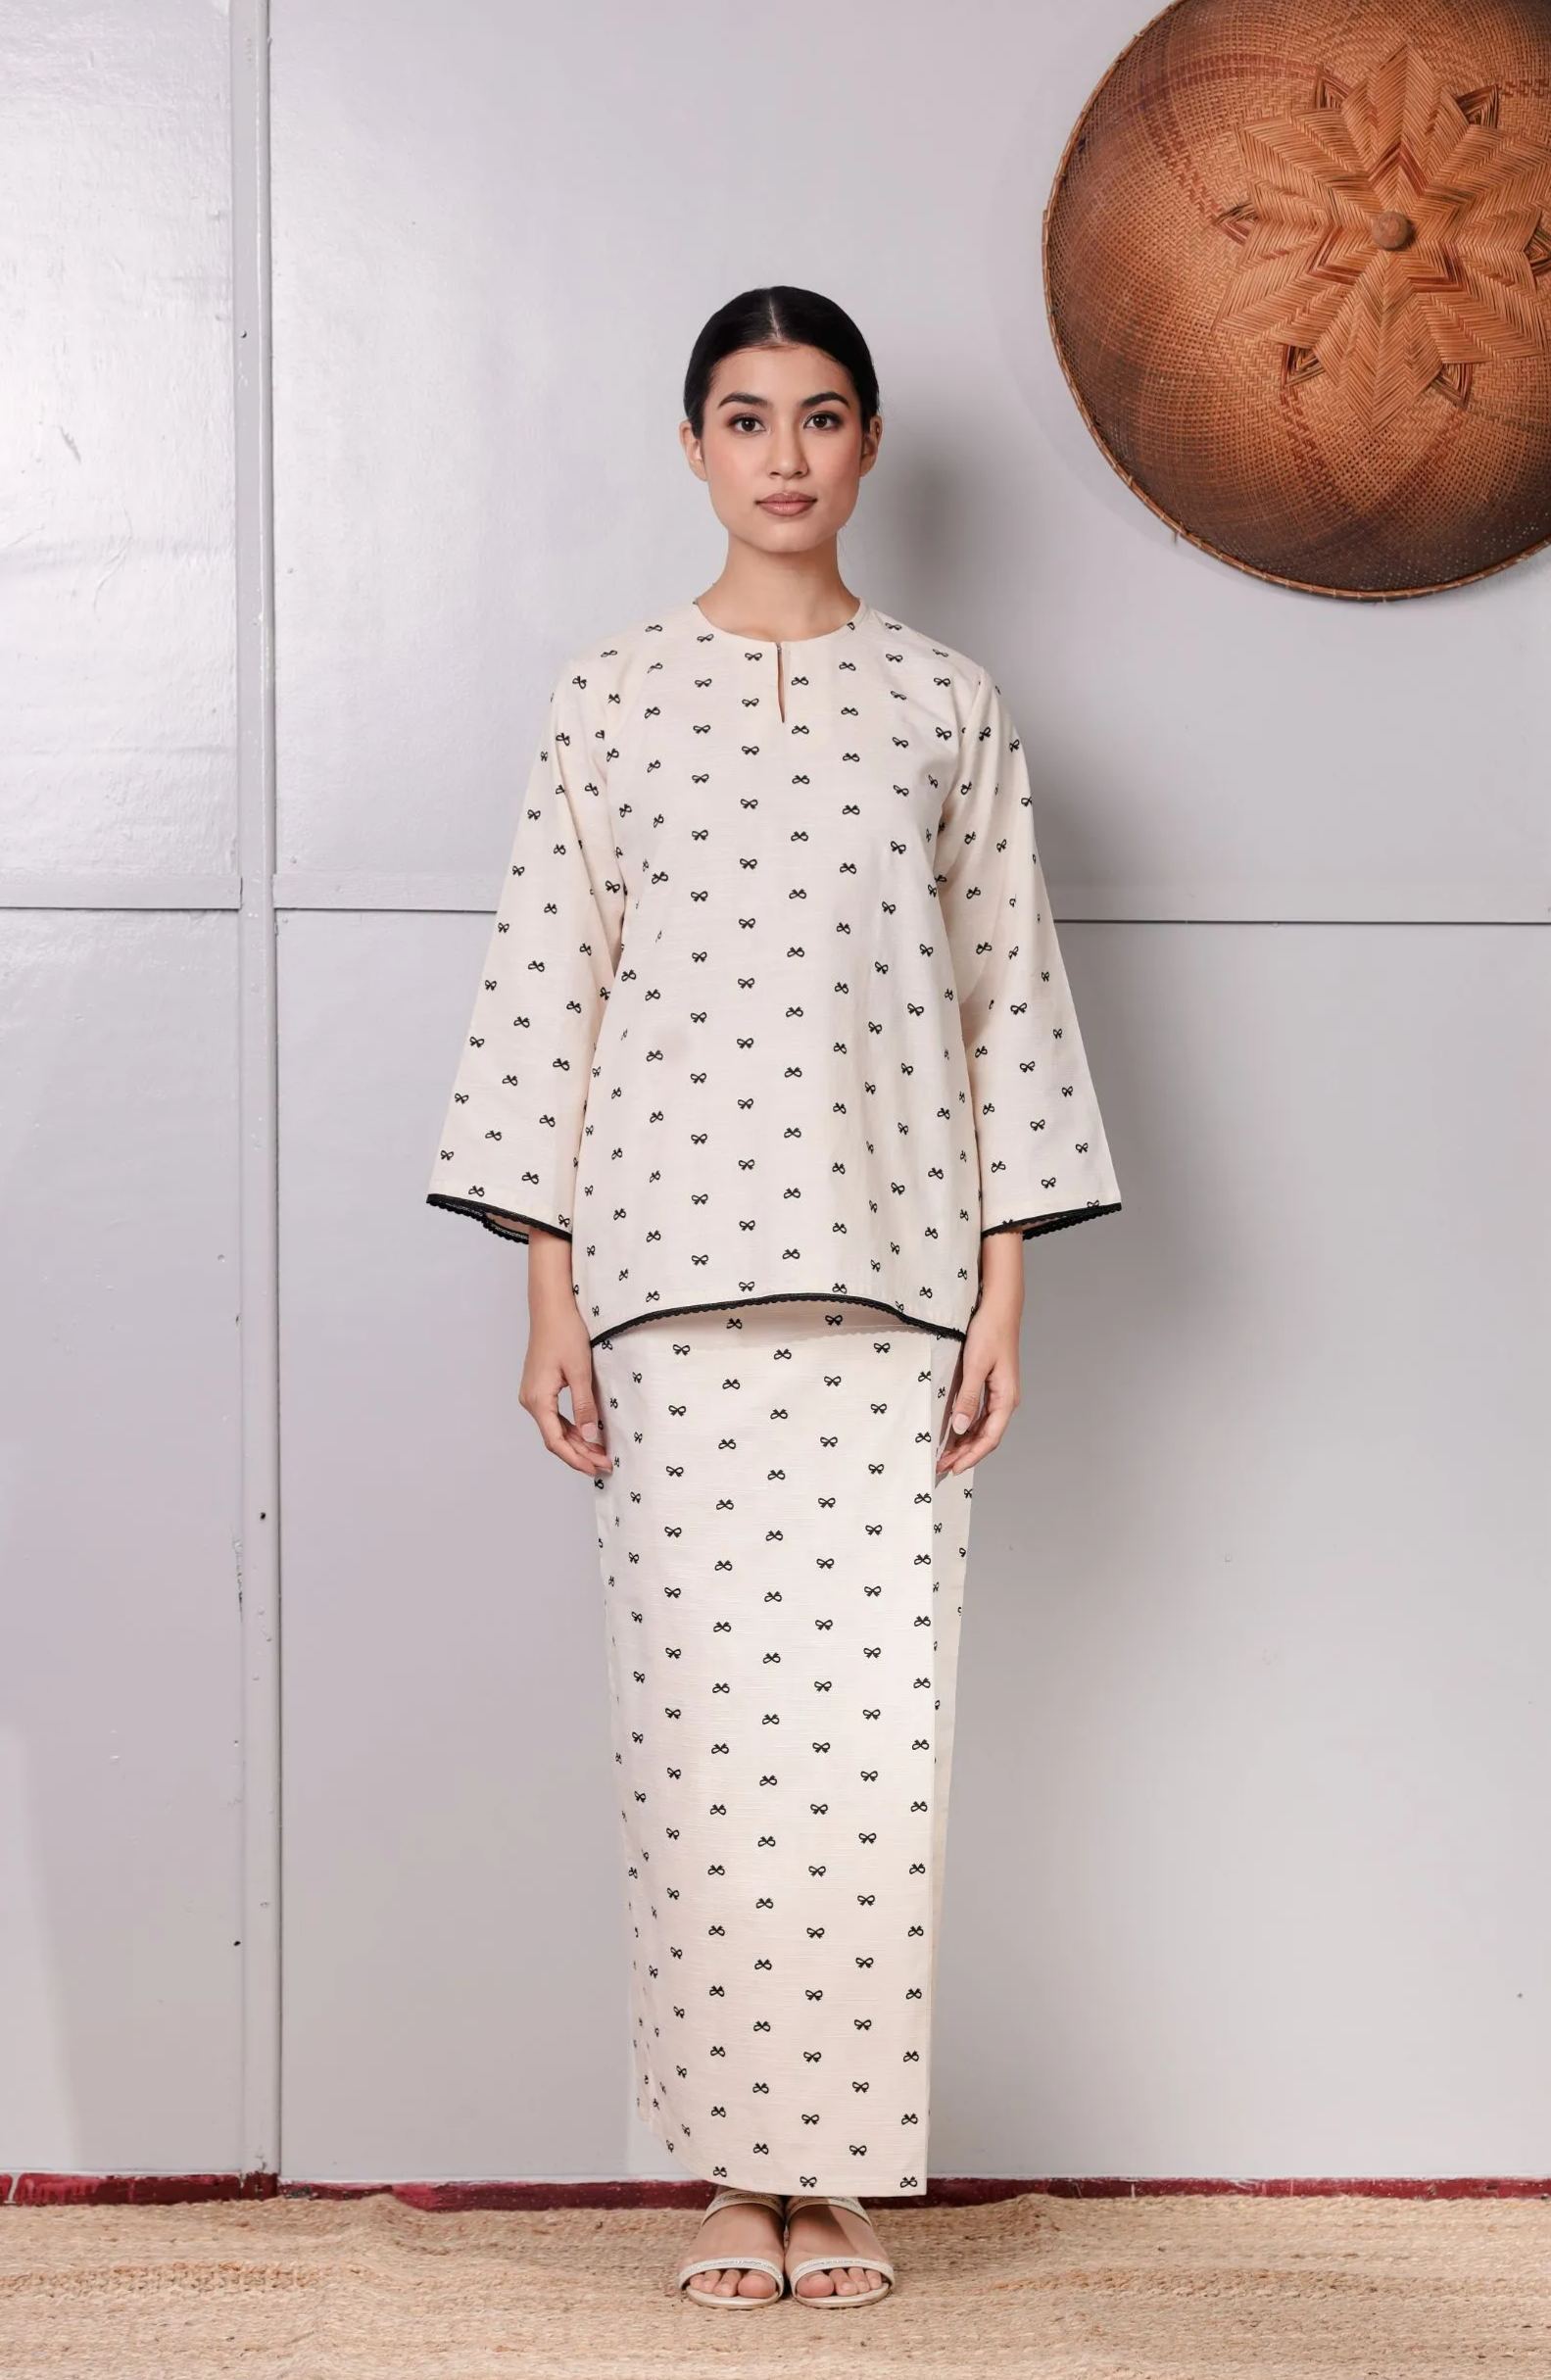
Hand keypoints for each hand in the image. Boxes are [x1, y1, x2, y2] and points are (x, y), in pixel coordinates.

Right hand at [519, 1229, 611, 1474]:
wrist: (551, 1307)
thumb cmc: (565, 1333)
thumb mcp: (580, 1371)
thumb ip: (584, 1406)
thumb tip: (591, 1436)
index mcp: (537, 1399)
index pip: (556, 1441)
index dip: (577, 1459)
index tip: (598, 1468)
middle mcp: (530, 1400)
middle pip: (555, 1438)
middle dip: (580, 1454)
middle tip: (605, 1464)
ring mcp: (533, 1394)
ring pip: (555, 1428)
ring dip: (577, 1442)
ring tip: (601, 1453)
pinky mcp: (540, 1387)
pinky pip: (555, 1416)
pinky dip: (572, 1427)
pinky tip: (589, 1433)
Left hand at [936, 1236, 1022, 1474]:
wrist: (999, 1308)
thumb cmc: (989, 1332)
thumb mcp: (975, 1365)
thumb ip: (968, 1398)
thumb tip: (961, 1428)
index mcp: (1006, 1399)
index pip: (989, 1438)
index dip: (970, 1456)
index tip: (951, 1468)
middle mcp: (1005, 1400)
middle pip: (986, 1437)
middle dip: (965, 1455)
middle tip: (940, 1467)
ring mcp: (999, 1394)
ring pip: (983, 1428)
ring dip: (965, 1443)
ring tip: (944, 1455)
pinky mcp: (991, 1386)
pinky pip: (980, 1415)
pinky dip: (966, 1428)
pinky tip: (953, 1433)